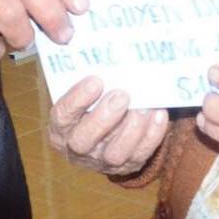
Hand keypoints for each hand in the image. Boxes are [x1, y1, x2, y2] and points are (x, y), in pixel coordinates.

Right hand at [48, 76, 168, 176]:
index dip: (78, 99)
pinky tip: (158, 114)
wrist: (106, 130)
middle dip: (104, 117)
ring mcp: (102, 161)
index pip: (63, 115)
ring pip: (115, 154)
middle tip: (122, 95)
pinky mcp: (127, 166)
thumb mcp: (82, 91)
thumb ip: (90, 78)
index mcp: (61, 127)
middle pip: (84, 140)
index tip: (96, 81)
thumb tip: (108, 52)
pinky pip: (140, 154)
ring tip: (143, 107)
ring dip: (131, 129)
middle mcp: (77, 148)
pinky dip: (152, 135)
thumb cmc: (92, 101)